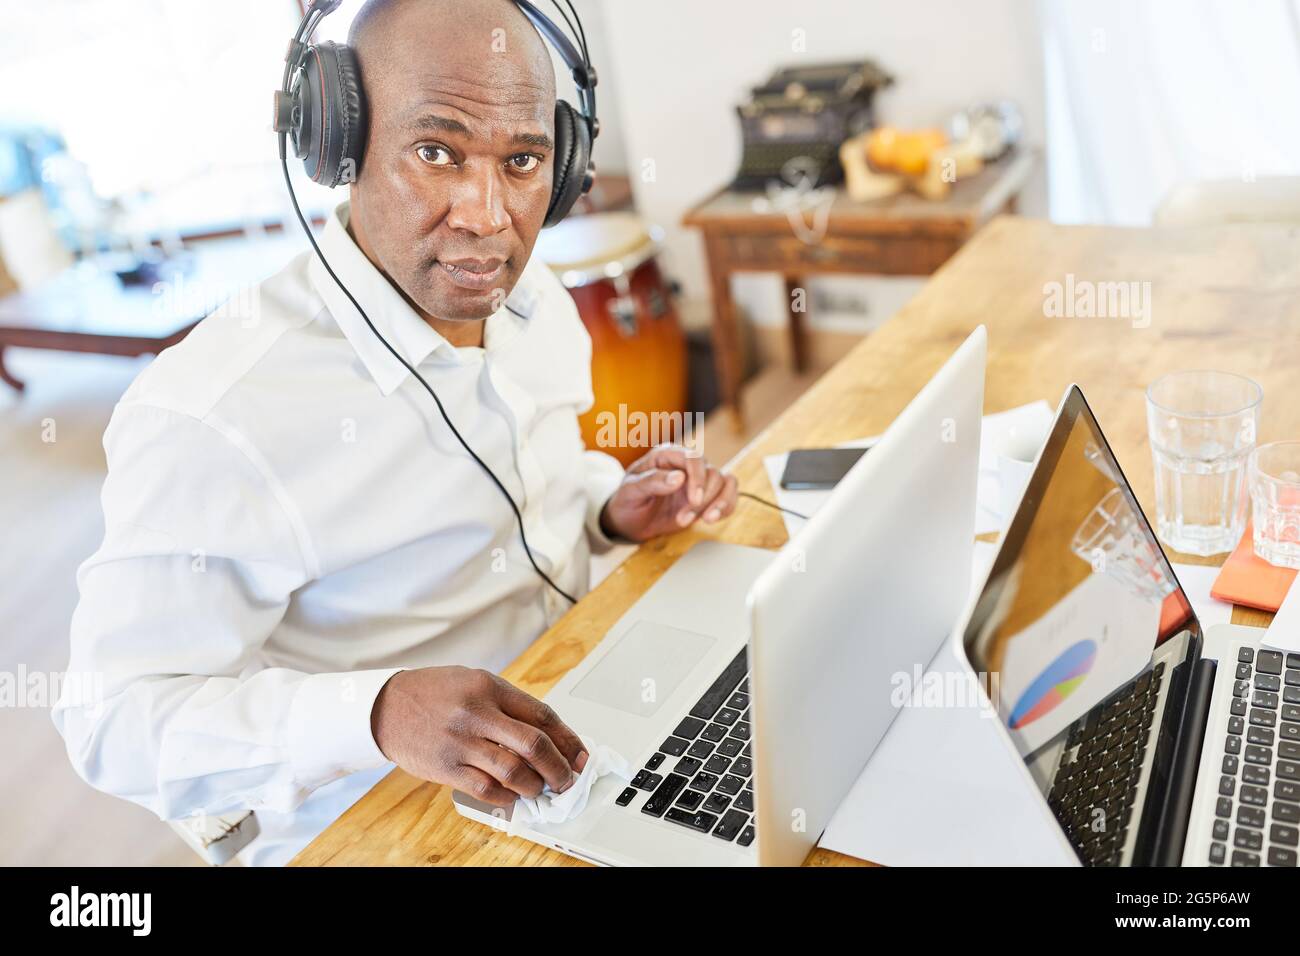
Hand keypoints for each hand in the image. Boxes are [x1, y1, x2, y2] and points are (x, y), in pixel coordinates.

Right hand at [370, 667, 587, 806]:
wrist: (385, 707)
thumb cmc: (435, 693)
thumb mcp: (474, 682)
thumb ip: (509, 705)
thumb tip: (548, 735)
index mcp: (489, 687)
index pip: (542, 716)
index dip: (569, 740)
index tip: (581, 756)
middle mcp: (477, 713)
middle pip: (534, 745)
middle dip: (560, 768)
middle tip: (567, 780)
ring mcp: (461, 742)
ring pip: (513, 771)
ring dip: (535, 786)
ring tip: (540, 789)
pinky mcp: (445, 767)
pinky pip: (486, 788)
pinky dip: (506, 797)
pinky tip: (512, 797)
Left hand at [599, 443, 738, 542]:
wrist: (629, 521)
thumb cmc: (627, 501)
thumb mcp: (630, 491)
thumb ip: (652, 481)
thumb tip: (678, 477)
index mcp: (667, 455)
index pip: (693, 457)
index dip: (698, 478)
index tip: (694, 500)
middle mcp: (686, 464)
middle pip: (712, 473)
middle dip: (704, 499)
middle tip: (683, 519)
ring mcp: (698, 480)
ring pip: (724, 483)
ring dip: (717, 504)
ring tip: (704, 521)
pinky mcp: (706, 496)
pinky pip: (728, 495)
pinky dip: (726, 506)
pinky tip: (712, 519)